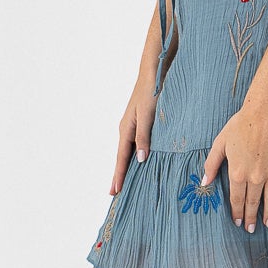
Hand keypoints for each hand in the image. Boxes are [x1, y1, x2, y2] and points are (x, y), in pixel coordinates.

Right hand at [109, 73, 157, 195]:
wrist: (153, 74)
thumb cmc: (151, 93)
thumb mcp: (148, 116)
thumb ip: (144, 137)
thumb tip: (139, 159)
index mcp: (126, 130)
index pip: (121, 158)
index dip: (119, 175)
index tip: (116, 191)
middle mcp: (126, 130)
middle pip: (121, 158)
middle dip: (118, 175)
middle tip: (115, 193)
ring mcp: (132, 126)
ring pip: (127, 152)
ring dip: (125, 167)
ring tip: (124, 182)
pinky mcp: (139, 123)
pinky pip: (134, 144)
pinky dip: (133, 156)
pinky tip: (137, 161)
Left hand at [202, 103, 267, 232]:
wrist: (267, 111)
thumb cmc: (241, 124)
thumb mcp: (221, 142)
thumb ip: (212, 164)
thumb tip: (205, 181)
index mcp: (237, 172)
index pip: (236, 199)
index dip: (236, 212)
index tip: (237, 222)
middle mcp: (255, 177)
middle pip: (253, 202)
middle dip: (251, 218)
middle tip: (250, 230)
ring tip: (267, 224)